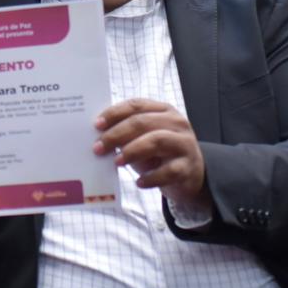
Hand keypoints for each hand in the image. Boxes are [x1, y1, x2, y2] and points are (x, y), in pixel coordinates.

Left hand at [94, 98, 208, 205]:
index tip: (96, 125)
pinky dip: (151, 177)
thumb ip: (126, 134)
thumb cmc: (160, 154)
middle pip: (143, 122)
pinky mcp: (188, 167)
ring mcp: (185, 144)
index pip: (136, 105)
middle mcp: (176, 123)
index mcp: (163, 110)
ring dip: (132, 151)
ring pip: (156, 140)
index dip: (114, 113)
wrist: (191, 175)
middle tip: (98, 147)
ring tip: (116, 162)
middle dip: (116, 134)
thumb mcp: (143, 139)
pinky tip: (139, 182)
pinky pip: (168, 171)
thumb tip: (98, 137)